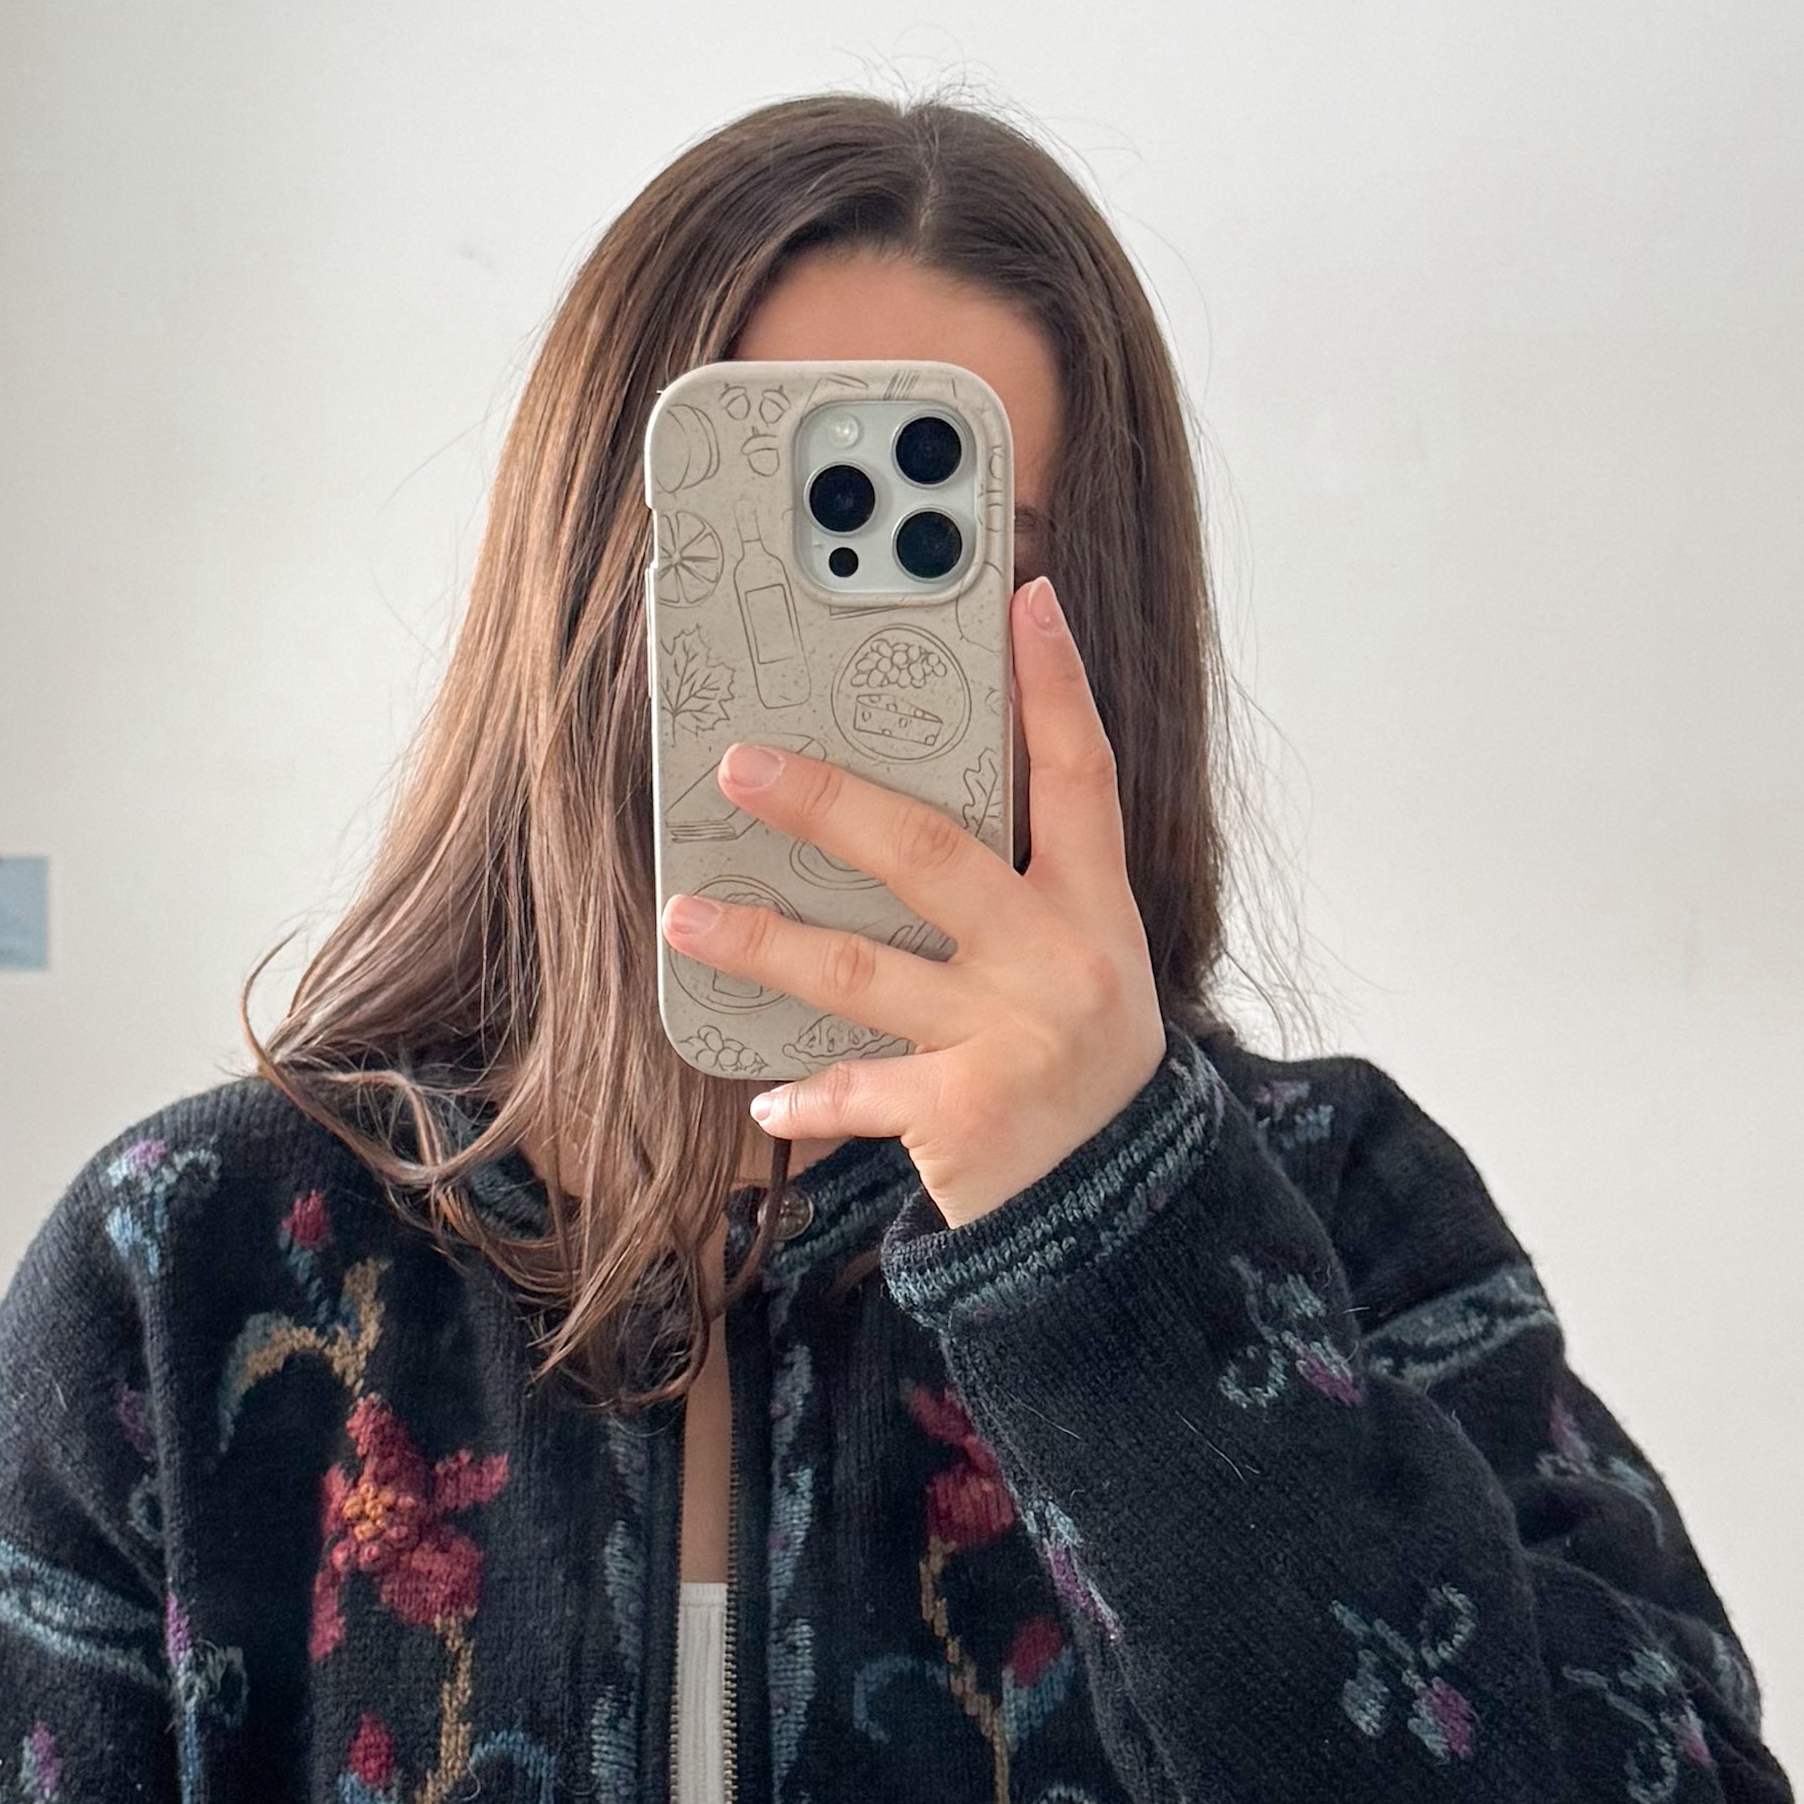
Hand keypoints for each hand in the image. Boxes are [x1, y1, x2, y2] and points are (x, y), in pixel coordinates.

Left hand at [660, 573, 1166, 1230]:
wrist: (1118, 1204)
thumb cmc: (1073, 1056)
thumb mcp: (1076, 955)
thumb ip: (1018, 883)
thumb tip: (897, 801)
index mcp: (1094, 904)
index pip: (1081, 773)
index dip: (1055, 684)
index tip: (1023, 600)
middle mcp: (1059, 959)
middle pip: (931, 854)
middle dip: (827, 802)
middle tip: (740, 765)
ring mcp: (1012, 1036)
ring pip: (861, 970)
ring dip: (762, 940)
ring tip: (685, 914)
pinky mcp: (967, 1113)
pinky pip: (860, 1091)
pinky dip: (806, 1097)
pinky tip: (761, 1098)